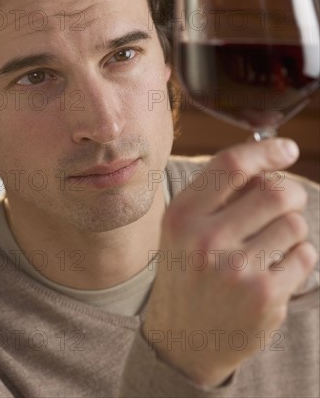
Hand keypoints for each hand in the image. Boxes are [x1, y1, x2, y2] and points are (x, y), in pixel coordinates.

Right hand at [143, 139, 317, 387]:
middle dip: (291, 192)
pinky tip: (276, 269)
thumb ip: (216, 194)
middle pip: (275, 191)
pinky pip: (306, 256)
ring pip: (295, 223)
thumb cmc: (187, 273)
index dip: (266, 151)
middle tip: (288, 201)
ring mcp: (237, 270)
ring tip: (272, 244)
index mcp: (183, 215)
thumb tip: (266, 163)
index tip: (287, 149)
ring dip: (292, 229)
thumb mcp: (183, 228)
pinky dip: (298, 257)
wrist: (182, 339)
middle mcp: (206, 240)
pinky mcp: (265, 297)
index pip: (231, 165)